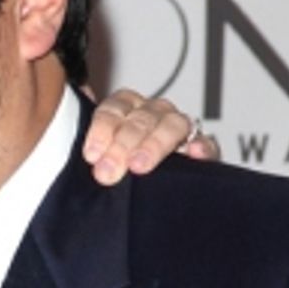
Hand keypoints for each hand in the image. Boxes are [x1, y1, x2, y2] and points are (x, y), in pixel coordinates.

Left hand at [83, 89, 219, 184]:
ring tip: (140, 165)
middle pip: (139, 120)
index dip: (102, 130)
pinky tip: (193, 154)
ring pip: (171, 124)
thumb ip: (91, 147)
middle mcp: (151, 112)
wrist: (146, 179)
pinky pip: (205, 143)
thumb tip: (83, 140)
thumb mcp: (99, 154)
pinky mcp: (200, 148)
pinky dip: (202, 146)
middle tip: (109, 171)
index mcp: (125, 107)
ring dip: (154, 144)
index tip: (92, 155)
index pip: (112, 109)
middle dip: (122, 146)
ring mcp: (177, 127)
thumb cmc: (118, 164)